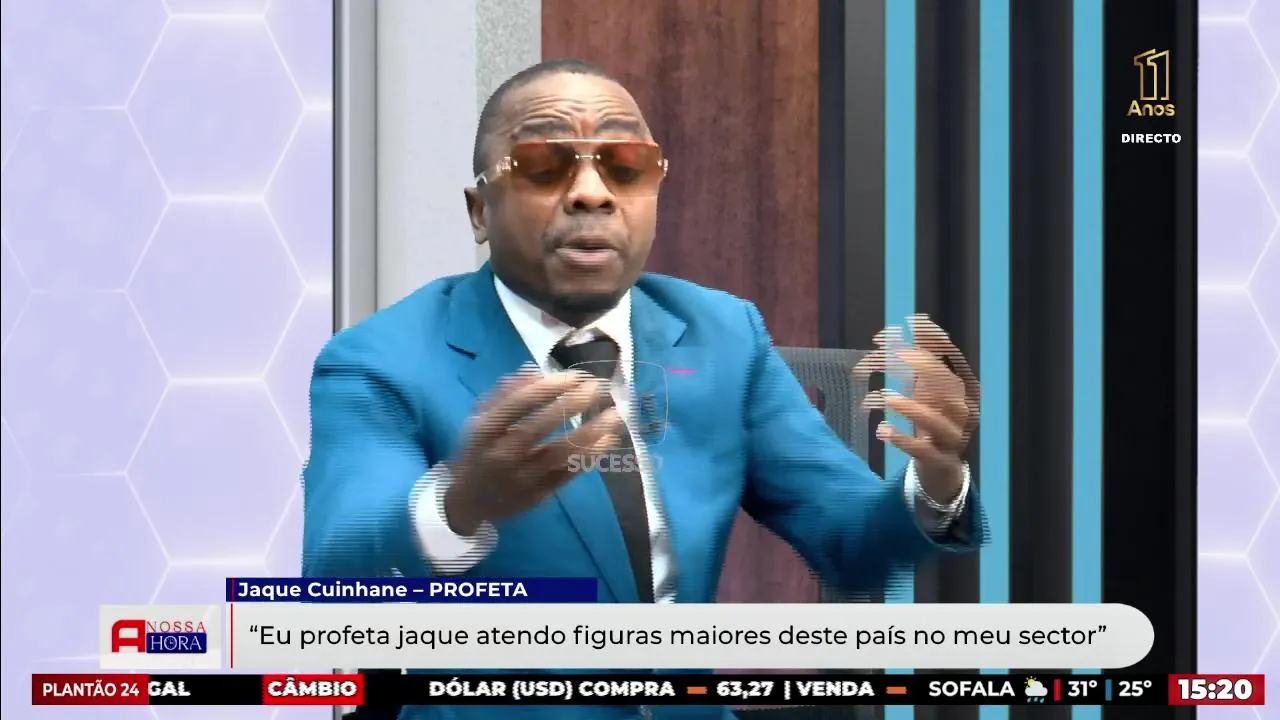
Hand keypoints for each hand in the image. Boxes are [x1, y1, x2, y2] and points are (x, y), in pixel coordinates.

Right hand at [444, 366, 623, 534]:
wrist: (468, 502)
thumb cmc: (479, 451)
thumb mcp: (482, 420)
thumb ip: (505, 395)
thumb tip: (535, 371)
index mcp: (484, 432)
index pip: (518, 405)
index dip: (549, 388)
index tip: (576, 376)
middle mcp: (501, 455)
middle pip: (540, 428)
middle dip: (572, 405)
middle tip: (598, 387)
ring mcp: (520, 478)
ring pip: (560, 454)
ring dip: (591, 434)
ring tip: (615, 415)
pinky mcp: (538, 496)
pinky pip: (567, 475)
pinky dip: (589, 457)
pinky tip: (608, 440)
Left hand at [855, 314, 979, 501]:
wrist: (940, 467)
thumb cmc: (933, 418)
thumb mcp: (929, 387)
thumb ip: (925, 357)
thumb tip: (918, 320)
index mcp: (963, 390)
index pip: (951, 359)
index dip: (929, 342)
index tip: (899, 330)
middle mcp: (964, 412)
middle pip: (948, 387)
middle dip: (921, 368)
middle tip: (893, 357)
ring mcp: (954, 438)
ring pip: (938, 421)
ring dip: (911, 407)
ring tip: (885, 397)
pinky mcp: (939, 460)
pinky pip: (923, 450)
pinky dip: (903, 440)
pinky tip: (882, 430)